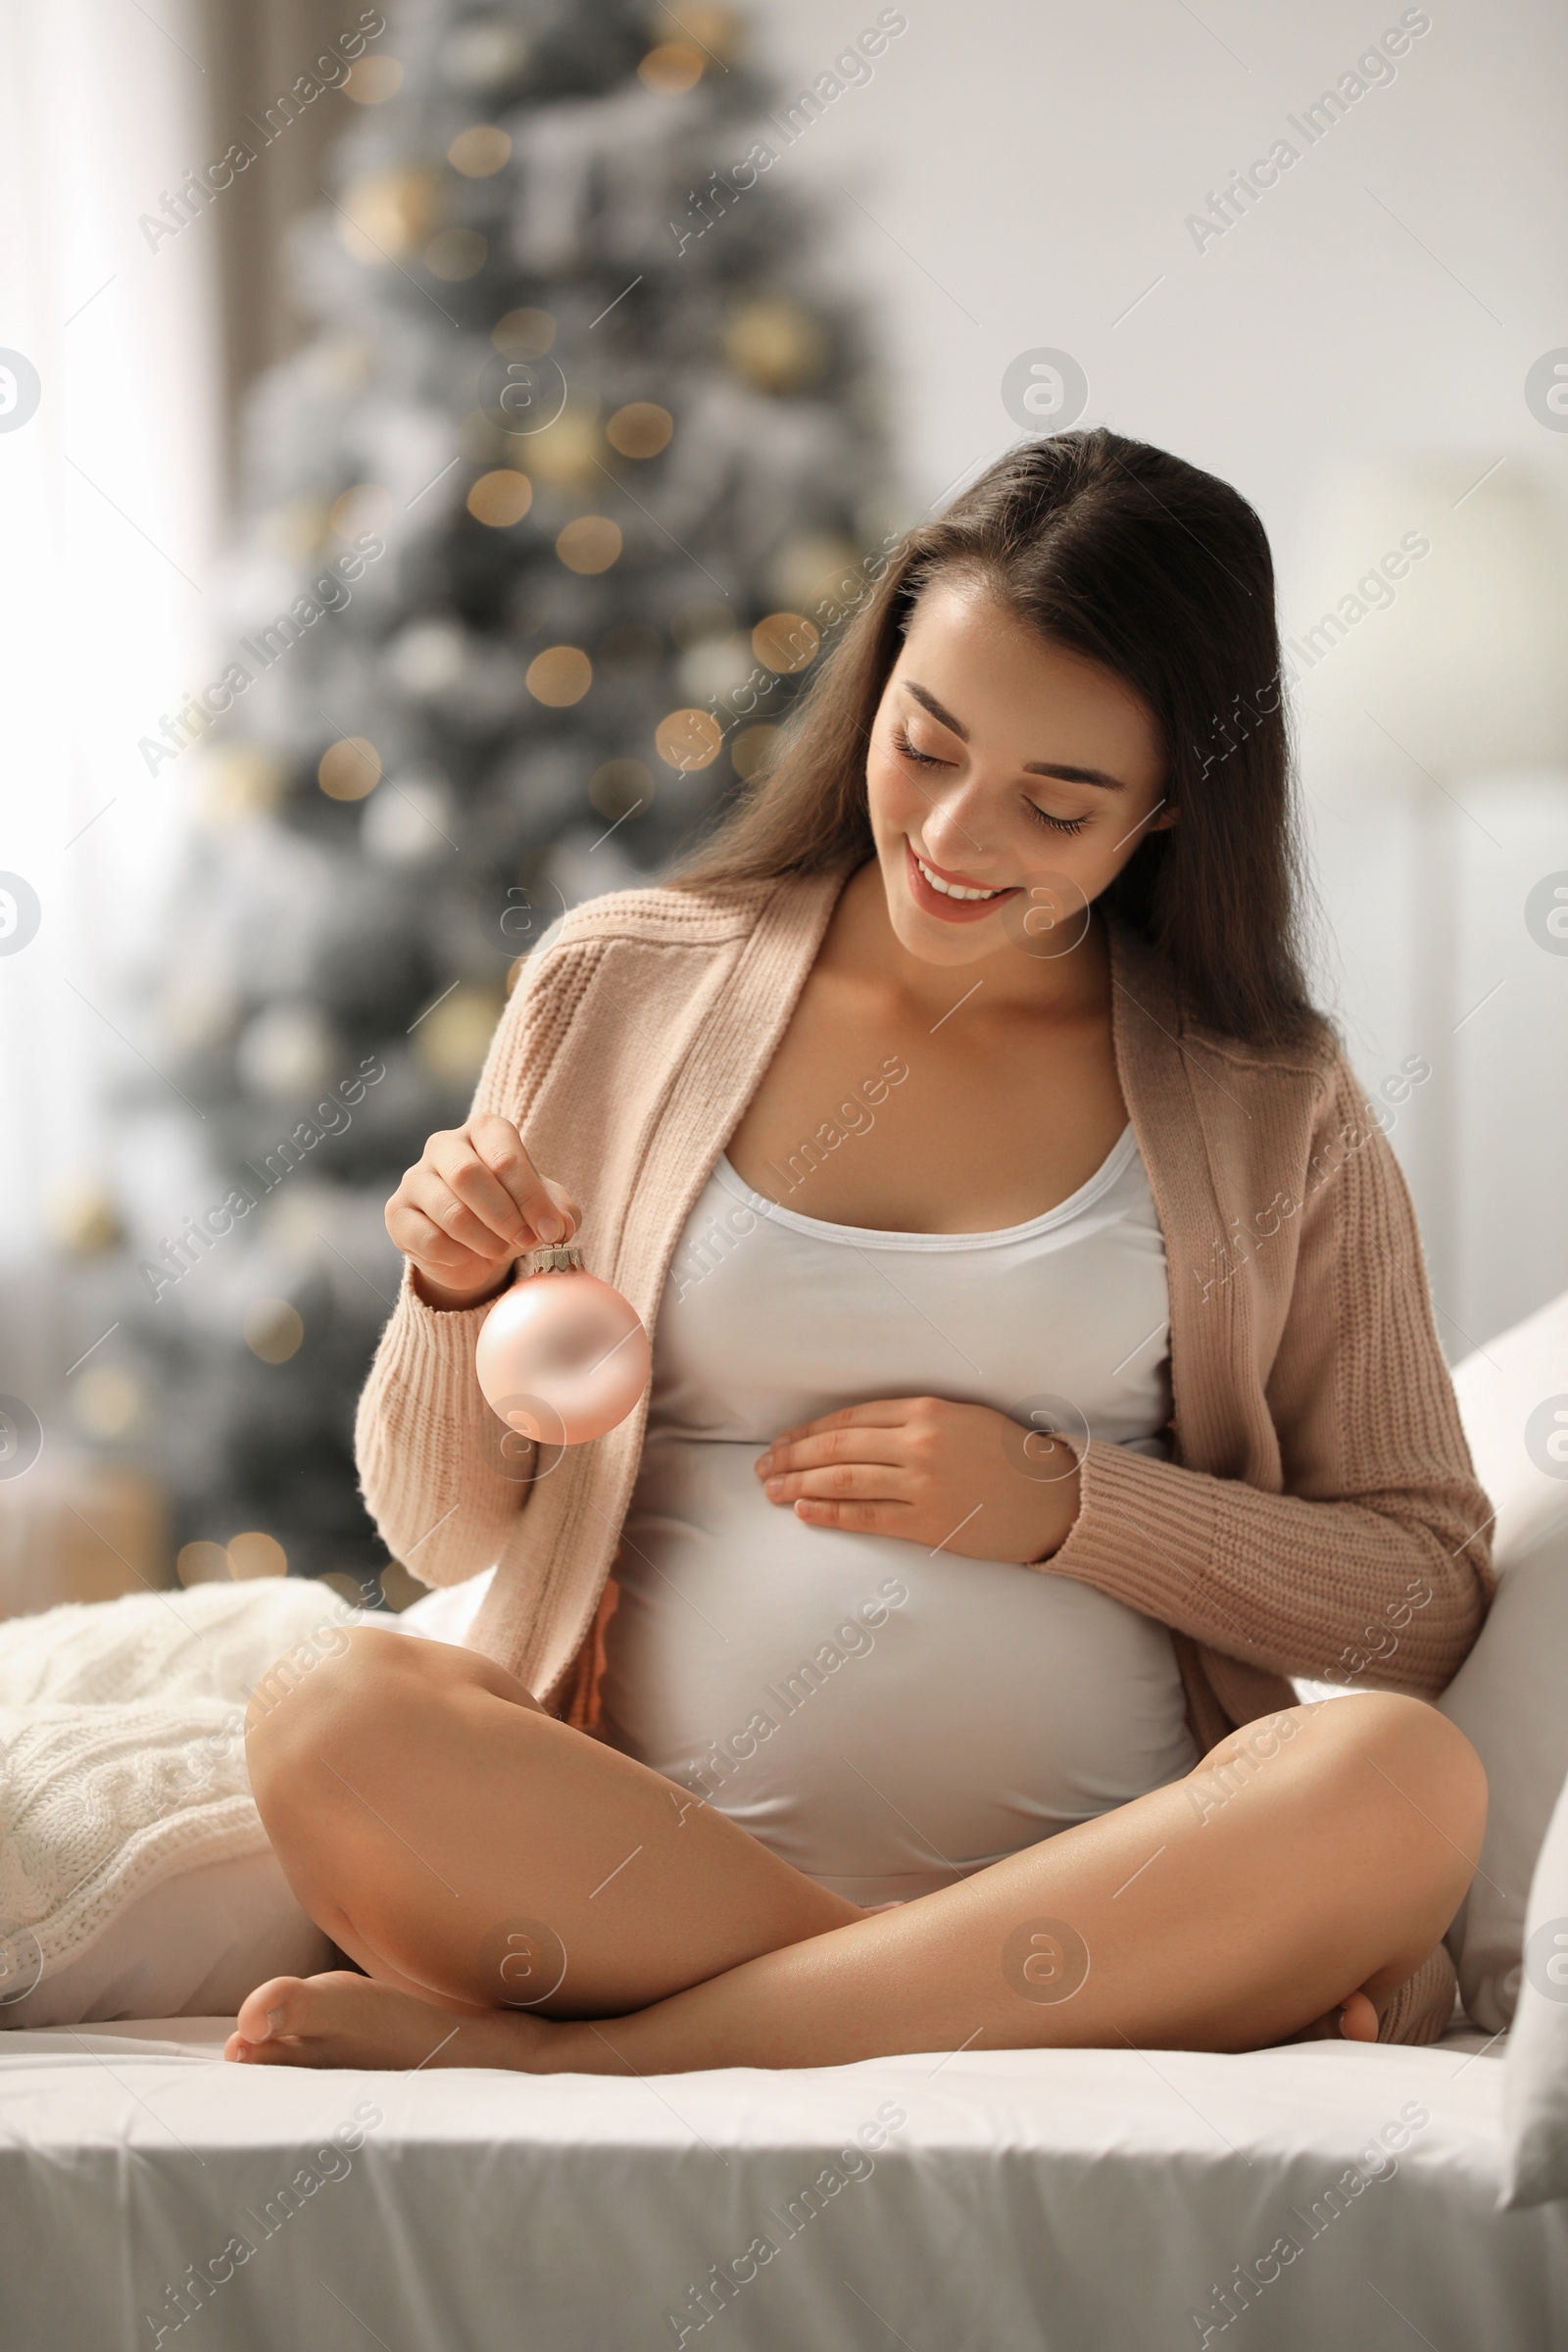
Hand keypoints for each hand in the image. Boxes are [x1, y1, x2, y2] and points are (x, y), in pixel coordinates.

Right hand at [386, 1113, 582, 1310]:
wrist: (472, 1249)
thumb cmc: (512, 1215)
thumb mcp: (544, 1210)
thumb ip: (559, 1211)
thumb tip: (561, 1223)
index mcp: (484, 1130)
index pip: (505, 1156)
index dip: (531, 1198)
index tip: (550, 1230)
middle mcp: (444, 1144)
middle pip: (469, 1176)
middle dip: (504, 1216)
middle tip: (524, 1241)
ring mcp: (415, 1177)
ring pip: (450, 1211)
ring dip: (484, 1240)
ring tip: (499, 1251)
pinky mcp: (397, 1213)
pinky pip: (429, 1239)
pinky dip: (457, 1256)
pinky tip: (467, 1256)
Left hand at [752, 1396, 1081, 1564]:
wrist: (1053, 1498)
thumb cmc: (1007, 1456)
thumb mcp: (961, 1417)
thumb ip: (912, 1419)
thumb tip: (854, 1431)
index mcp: (926, 1410)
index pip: (849, 1418)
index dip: (808, 1432)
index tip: (781, 1442)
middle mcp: (919, 1443)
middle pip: (836, 1448)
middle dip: (792, 1458)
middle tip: (763, 1468)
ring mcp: (923, 1484)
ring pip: (843, 1481)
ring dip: (799, 1485)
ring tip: (772, 1491)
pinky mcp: (929, 1523)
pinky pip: (867, 1517)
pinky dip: (830, 1514)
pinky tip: (804, 1512)